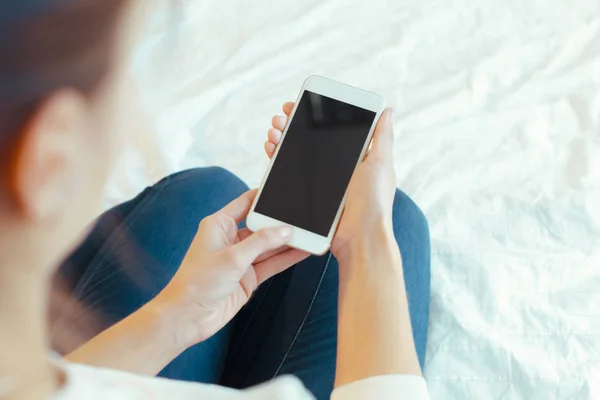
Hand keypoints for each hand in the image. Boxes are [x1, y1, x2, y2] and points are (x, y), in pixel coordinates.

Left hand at [156, 189, 308, 345]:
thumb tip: (285, 230)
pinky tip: (303, 251)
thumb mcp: (232, 257)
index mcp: (219, 224)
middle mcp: (230, 238)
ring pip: (269, 245)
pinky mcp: (248, 276)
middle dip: (282, 221)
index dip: (265, 196)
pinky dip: (286, 258)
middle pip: (262, 224)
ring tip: (311, 233)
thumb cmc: (198, 282)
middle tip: (305, 214)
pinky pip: (271, 263)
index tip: (285, 189)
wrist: (188, 317)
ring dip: (288, 241)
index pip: (246, 203)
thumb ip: (261, 242)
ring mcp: (241, 258)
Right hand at [266, 103, 396, 261]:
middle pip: (308, 139)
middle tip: (281, 117)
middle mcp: (336, 168)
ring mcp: (320, 182)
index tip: (300, 104)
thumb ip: (381, 137)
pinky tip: (271, 149)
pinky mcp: (307, 195)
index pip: (330, 129)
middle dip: (292, 124)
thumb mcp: (379, 164)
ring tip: (274, 130)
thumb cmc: (373, 202)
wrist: (358, 237)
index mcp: (354, 157)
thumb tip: (388, 110)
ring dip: (281, 138)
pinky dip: (277, 159)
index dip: (314, 115)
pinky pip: (288, 174)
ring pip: (295, 154)